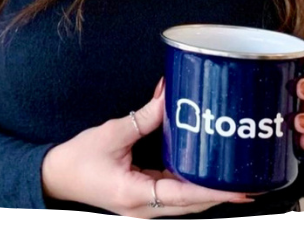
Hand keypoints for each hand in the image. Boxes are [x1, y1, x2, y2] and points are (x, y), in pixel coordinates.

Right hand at [41, 77, 257, 216]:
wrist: (54, 177)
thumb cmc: (78, 159)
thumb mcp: (113, 133)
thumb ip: (145, 116)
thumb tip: (170, 96)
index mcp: (137, 196)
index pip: (185, 196)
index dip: (216, 192)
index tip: (241, 189)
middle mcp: (145, 208)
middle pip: (192, 203)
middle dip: (221, 193)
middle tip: (249, 179)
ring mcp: (144, 206)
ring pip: (185, 202)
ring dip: (208, 189)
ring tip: (234, 176)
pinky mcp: (142, 198)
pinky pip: (173, 194)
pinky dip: (191, 184)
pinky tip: (204, 171)